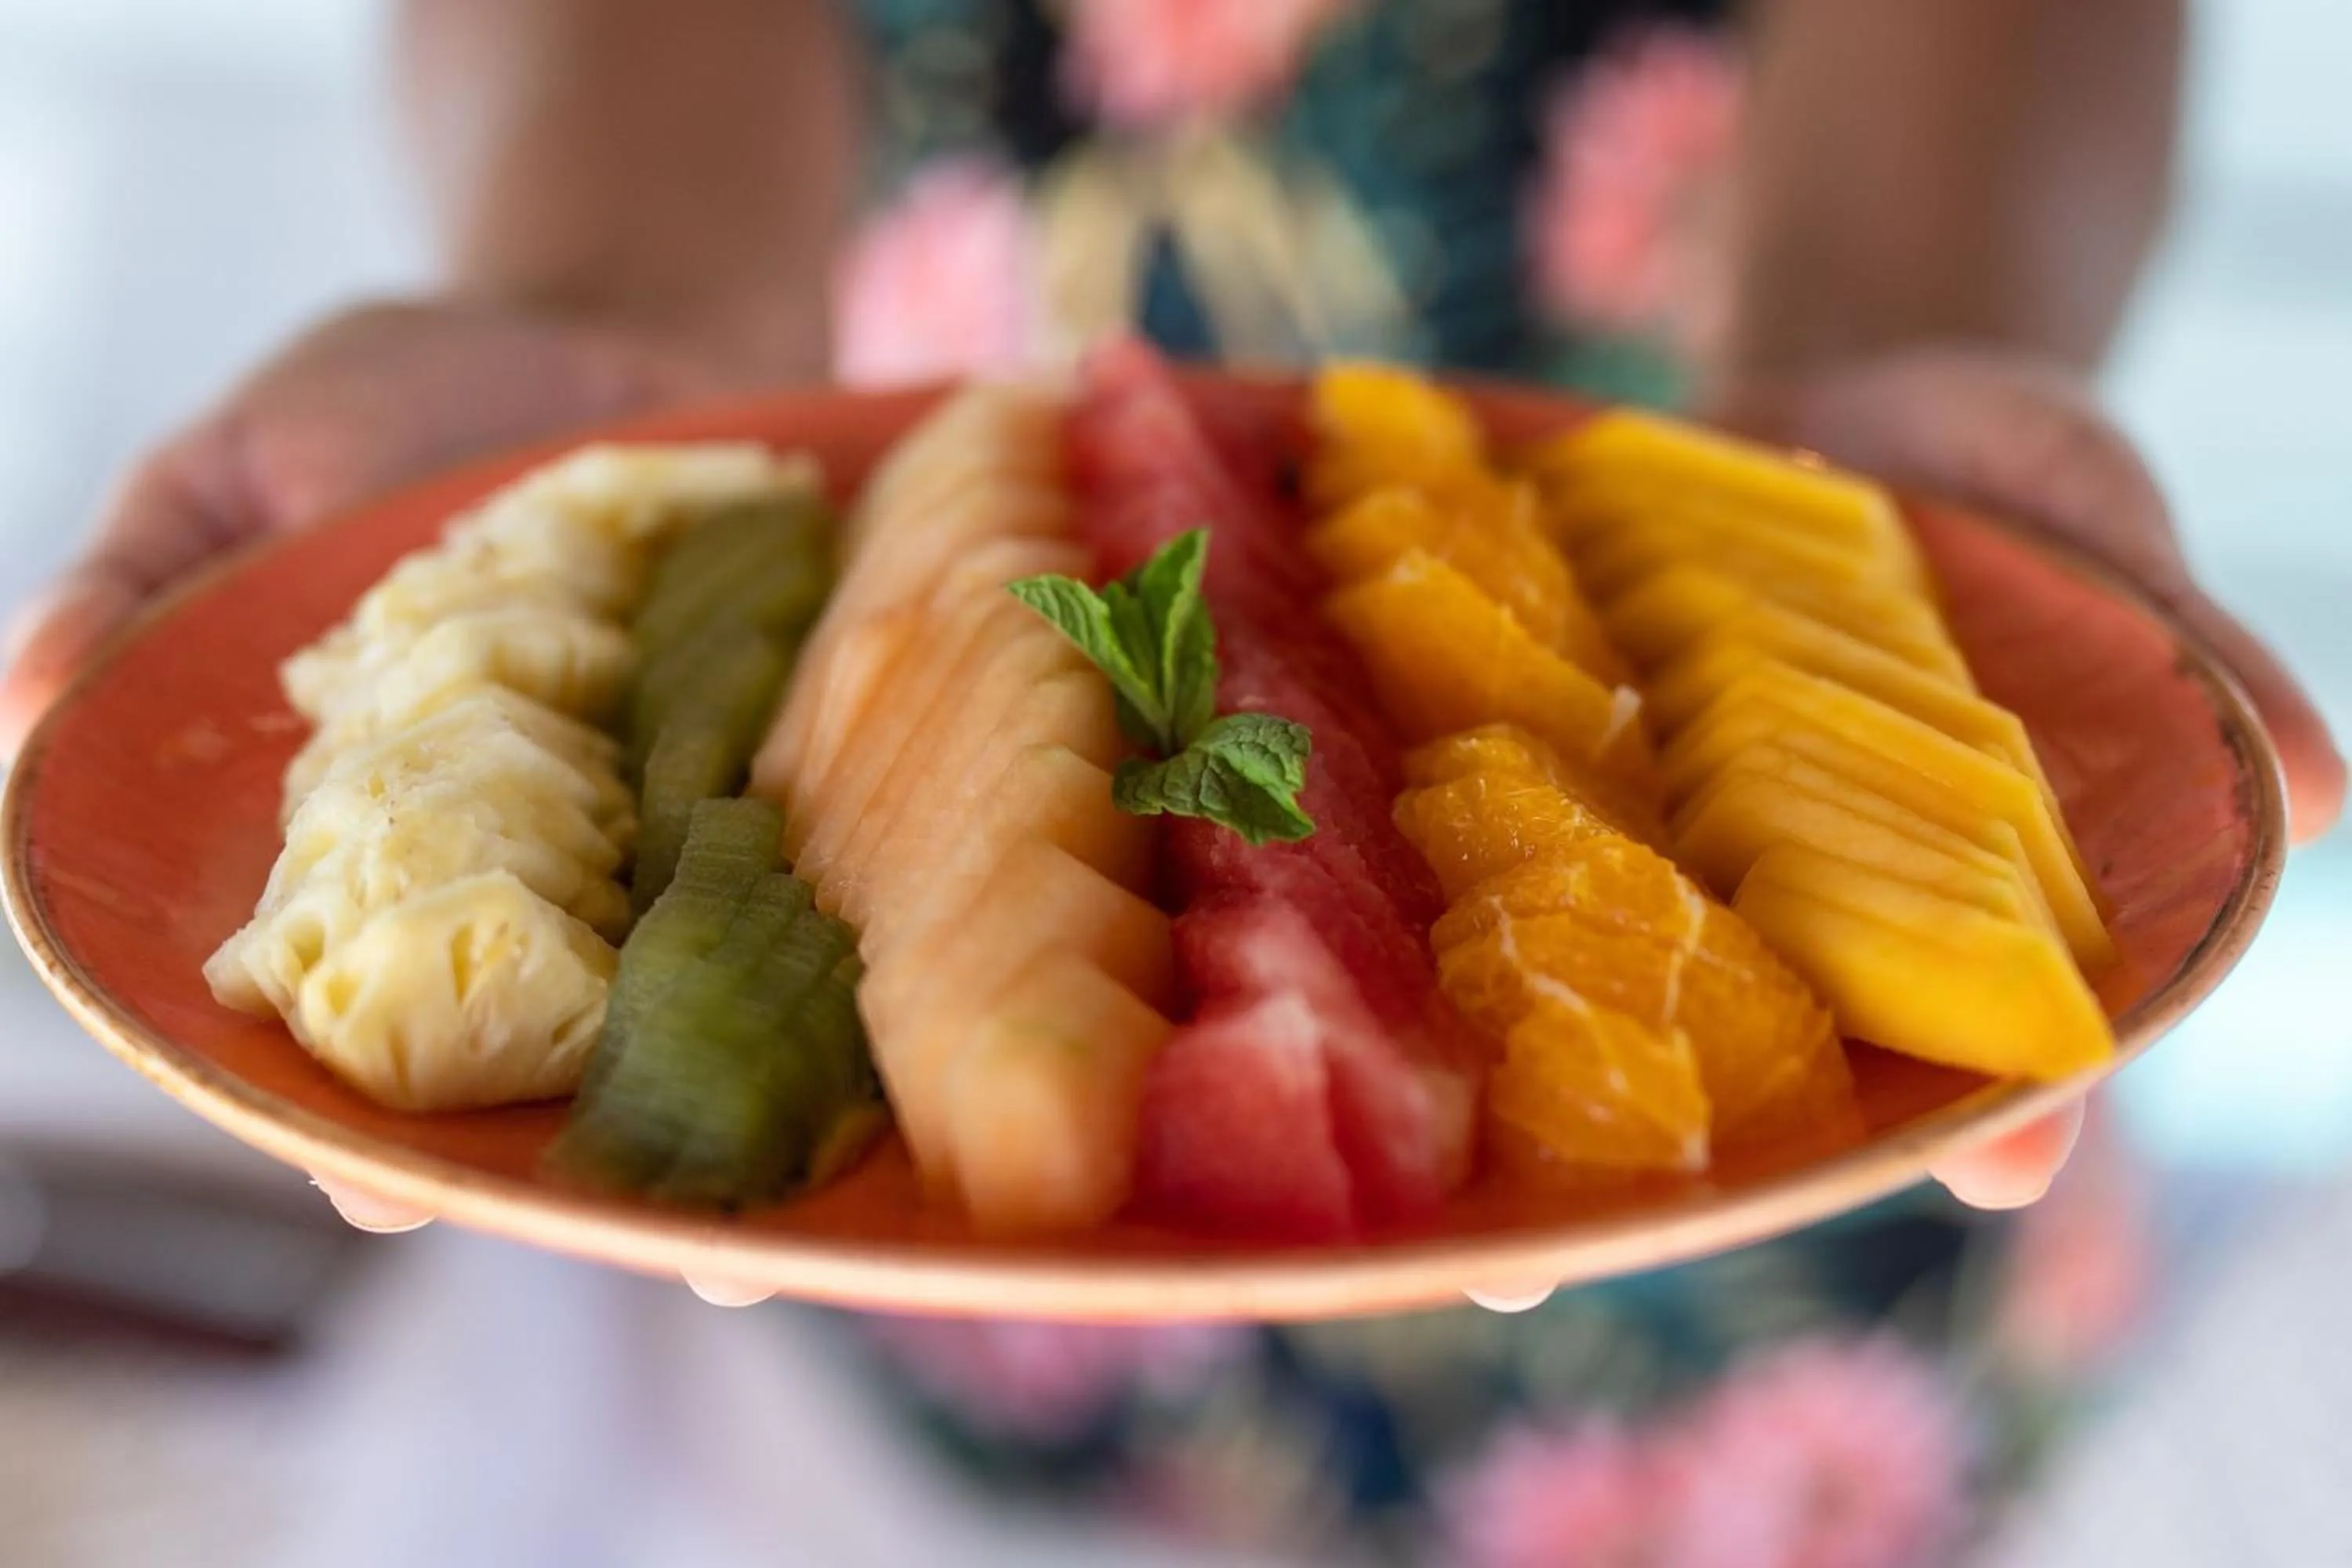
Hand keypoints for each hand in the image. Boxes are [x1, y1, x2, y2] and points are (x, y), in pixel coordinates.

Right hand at [2, 294, 781, 1303]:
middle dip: (575, 1163)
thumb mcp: (253, 464)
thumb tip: (19, 704)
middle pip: (536, 1065)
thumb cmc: (415, 400)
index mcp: (374, 844)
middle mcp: (536, 883)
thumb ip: (149, 584)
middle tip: (630, 1233)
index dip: (345, 1118)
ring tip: (773, 1222)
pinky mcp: (807, 793)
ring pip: (699, 1025)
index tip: (369, 1183)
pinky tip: (902, 1040)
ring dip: (737, 1118)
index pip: (343, 1018)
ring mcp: (680, 850)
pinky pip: (836, 900)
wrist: (628, 323)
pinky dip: (864, 971)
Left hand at [1467, 348, 2342, 1313]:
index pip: (1993, 1037)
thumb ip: (2188, 658)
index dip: (2002, 1110)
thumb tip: (2326, 790)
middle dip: (1677, 1163)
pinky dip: (1410, 888)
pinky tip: (1326, 941)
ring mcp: (1650, 850)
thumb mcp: (2106, 532)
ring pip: (1585, 994)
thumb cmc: (2011, 489)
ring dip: (1511, 1080)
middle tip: (1565, 1267)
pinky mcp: (1543, 769)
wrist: (1845, 393)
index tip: (1986, 1170)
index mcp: (1945, 901)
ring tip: (1438, 1187)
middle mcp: (1785, 910)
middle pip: (1750, 1071)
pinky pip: (1472, 841)